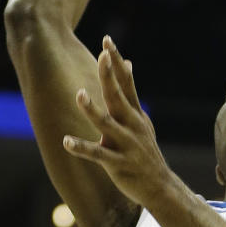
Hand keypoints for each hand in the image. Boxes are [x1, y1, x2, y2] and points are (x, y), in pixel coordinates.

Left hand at [63, 36, 172, 207]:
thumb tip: (128, 65)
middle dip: (110, 75)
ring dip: (93, 109)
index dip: (116, 62)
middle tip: (102, 54)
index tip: (107, 40)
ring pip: (107, 124)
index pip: (126, 82)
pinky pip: (98, 155)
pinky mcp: (118, 163)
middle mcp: (132, 125)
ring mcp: (126, 144)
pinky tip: (66, 141)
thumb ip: (130, 94)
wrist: (159, 185)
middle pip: (119, 96)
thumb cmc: (144, 151)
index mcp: (135, 113)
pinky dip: (82, 147)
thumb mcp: (141, 120)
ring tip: (79, 94)